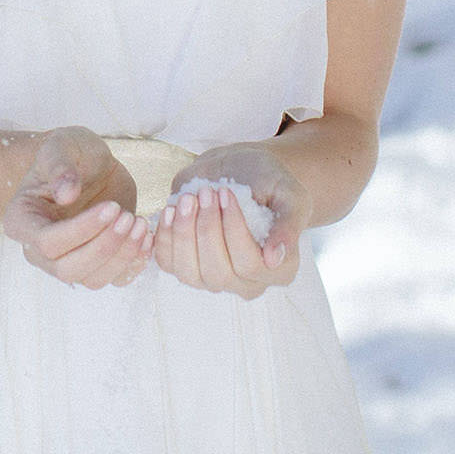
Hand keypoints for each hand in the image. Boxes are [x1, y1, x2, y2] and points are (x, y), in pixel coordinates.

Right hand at [1, 125, 151, 288]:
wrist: (89, 163)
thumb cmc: (69, 152)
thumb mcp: (61, 145)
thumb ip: (60, 166)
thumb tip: (65, 193)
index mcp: (22, 221)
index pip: (46, 242)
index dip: (80, 230)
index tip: (111, 207)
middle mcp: (39, 250)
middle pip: (67, 269)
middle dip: (103, 246)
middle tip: (128, 217)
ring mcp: (68, 260)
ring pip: (93, 279)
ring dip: (121, 255)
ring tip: (140, 222)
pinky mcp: (96, 263)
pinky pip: (114, 278)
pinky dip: (133, 263)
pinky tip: (146, 237)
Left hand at [151, 144, 306, 299]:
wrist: (244, 171)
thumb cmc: (271, 183)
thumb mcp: (290, 195)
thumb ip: (288, 225)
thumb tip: (274, 258)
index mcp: (279, 270)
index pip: (250, 264)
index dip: (233, 229)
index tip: (225, 192)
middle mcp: (247, 283)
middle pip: (218, 272)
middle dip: (207, 229)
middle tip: (207, 192)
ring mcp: (214, 279)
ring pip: (190, 274)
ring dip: (184, 234)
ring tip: (187, 199)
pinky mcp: (187, 266)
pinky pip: (169, 264)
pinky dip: (164, 238)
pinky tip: (169, 211)